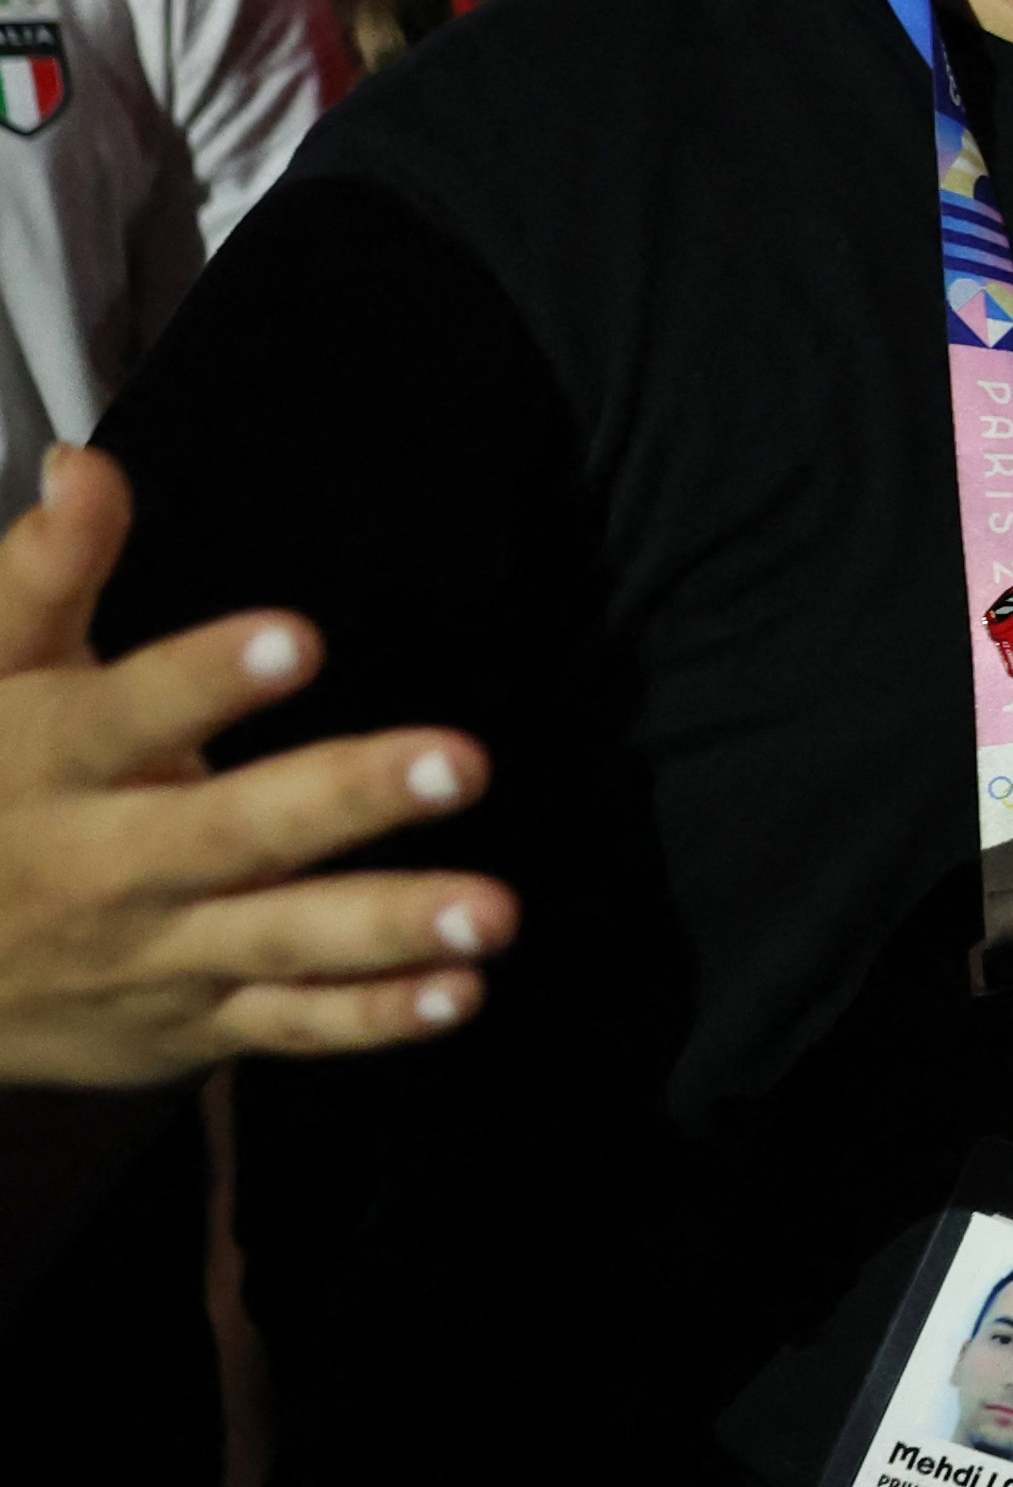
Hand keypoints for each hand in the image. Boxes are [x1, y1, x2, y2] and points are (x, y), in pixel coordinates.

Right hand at [0, 449, 514, 1082]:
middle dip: (346, 799)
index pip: (128, 715)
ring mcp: (162, 949)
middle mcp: (113, 863)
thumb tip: (85, 463)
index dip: (205, 678)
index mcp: (57, 764)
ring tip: (493, 910)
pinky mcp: (198, 1019)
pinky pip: (294, 1023)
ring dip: (390, 926)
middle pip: (233, 831)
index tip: (297, 637)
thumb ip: (45, 575)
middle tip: (463, 761)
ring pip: (282, 938)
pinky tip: (463, 991)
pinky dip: (378, 1016)